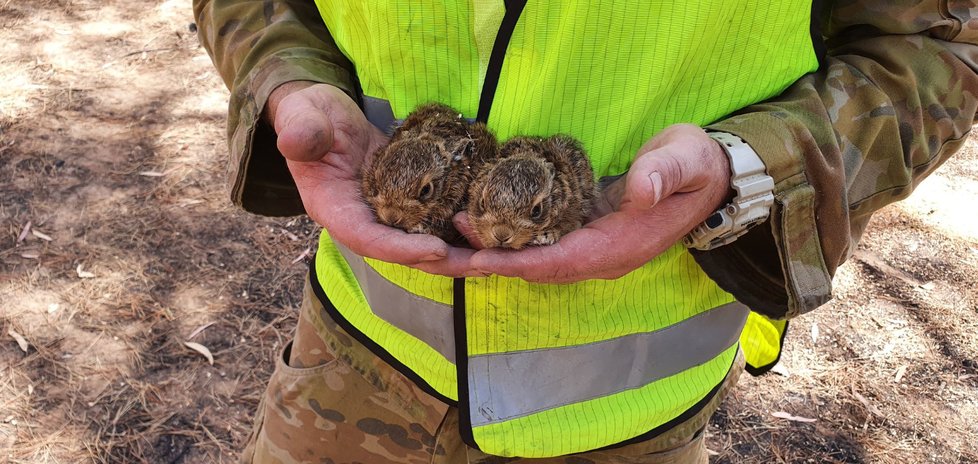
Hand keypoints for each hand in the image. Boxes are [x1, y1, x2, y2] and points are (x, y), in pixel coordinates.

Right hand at [268, 81, 475, 275]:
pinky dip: (459, 230)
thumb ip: (301, 131)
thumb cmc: (309, 116)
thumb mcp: (302, 117)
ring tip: (495, 259)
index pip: (367, 238)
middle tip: (481, 265)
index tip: (435, 251)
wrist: (322, 117)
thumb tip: (298, 141)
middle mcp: (362, 219)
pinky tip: (490, 232)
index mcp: (333, 208)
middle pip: (403, 252)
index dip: (400, 249)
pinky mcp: (404, 203)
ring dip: (458, 254)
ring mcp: (385, 214)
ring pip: (422, 243)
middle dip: (442, 262)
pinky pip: (432, 222)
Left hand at [461, 124, 732, 282]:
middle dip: (486, 264)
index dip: (517, 261)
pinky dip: (501, 244)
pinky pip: (535, 248)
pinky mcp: (580, 237)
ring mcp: (589, 250)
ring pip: (530, 261)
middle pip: (534, 269)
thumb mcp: (686, 159)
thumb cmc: (695, 165)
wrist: (709, 178)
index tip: (477, 259)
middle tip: (435, 255)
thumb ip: (664, 173)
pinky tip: (471, 231)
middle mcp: (599, 257)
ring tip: (439, 245)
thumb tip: (641, 189)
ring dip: (486, 256)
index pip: (560, 261)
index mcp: (620, 245)